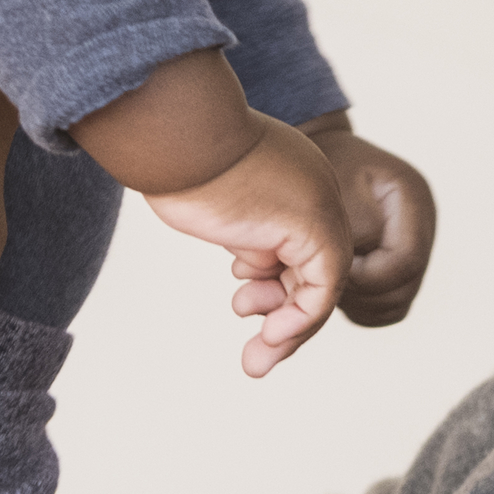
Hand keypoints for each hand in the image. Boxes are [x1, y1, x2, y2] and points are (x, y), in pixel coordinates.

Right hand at [144, 111, 353, 376]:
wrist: (176, 128)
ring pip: (319, 287)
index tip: (240, 301)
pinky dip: (298, 322)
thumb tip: (242, 262)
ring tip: (255, 365)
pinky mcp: (317, 228)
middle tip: (256, 357)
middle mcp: (313, 190)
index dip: (275, 285)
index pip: (297, 244)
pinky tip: (268, 338)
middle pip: (310, 268)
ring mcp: (320, 207)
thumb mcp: (212, 196)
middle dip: (283, 317)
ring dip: (288, 334)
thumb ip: (236, 224)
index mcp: (290, 176)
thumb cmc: (172, 154)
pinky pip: (321, 291)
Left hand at [305, 116, 436, 326]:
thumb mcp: (336, 185)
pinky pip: (384, 305)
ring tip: (324, 286)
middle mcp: (422, 227)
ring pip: (395, 303)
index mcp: (415, 199)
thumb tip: (357, 276)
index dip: (368, 278)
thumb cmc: (323, 165)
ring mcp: (412, 248)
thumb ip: (354, 228)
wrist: (320, 153)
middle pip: (404, 288)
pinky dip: (359, 307)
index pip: (406, 261)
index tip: (332, 272)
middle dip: (361, 296)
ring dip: (359, 306)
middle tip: (322, 285)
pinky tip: (331, 290)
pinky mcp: (395, 265)